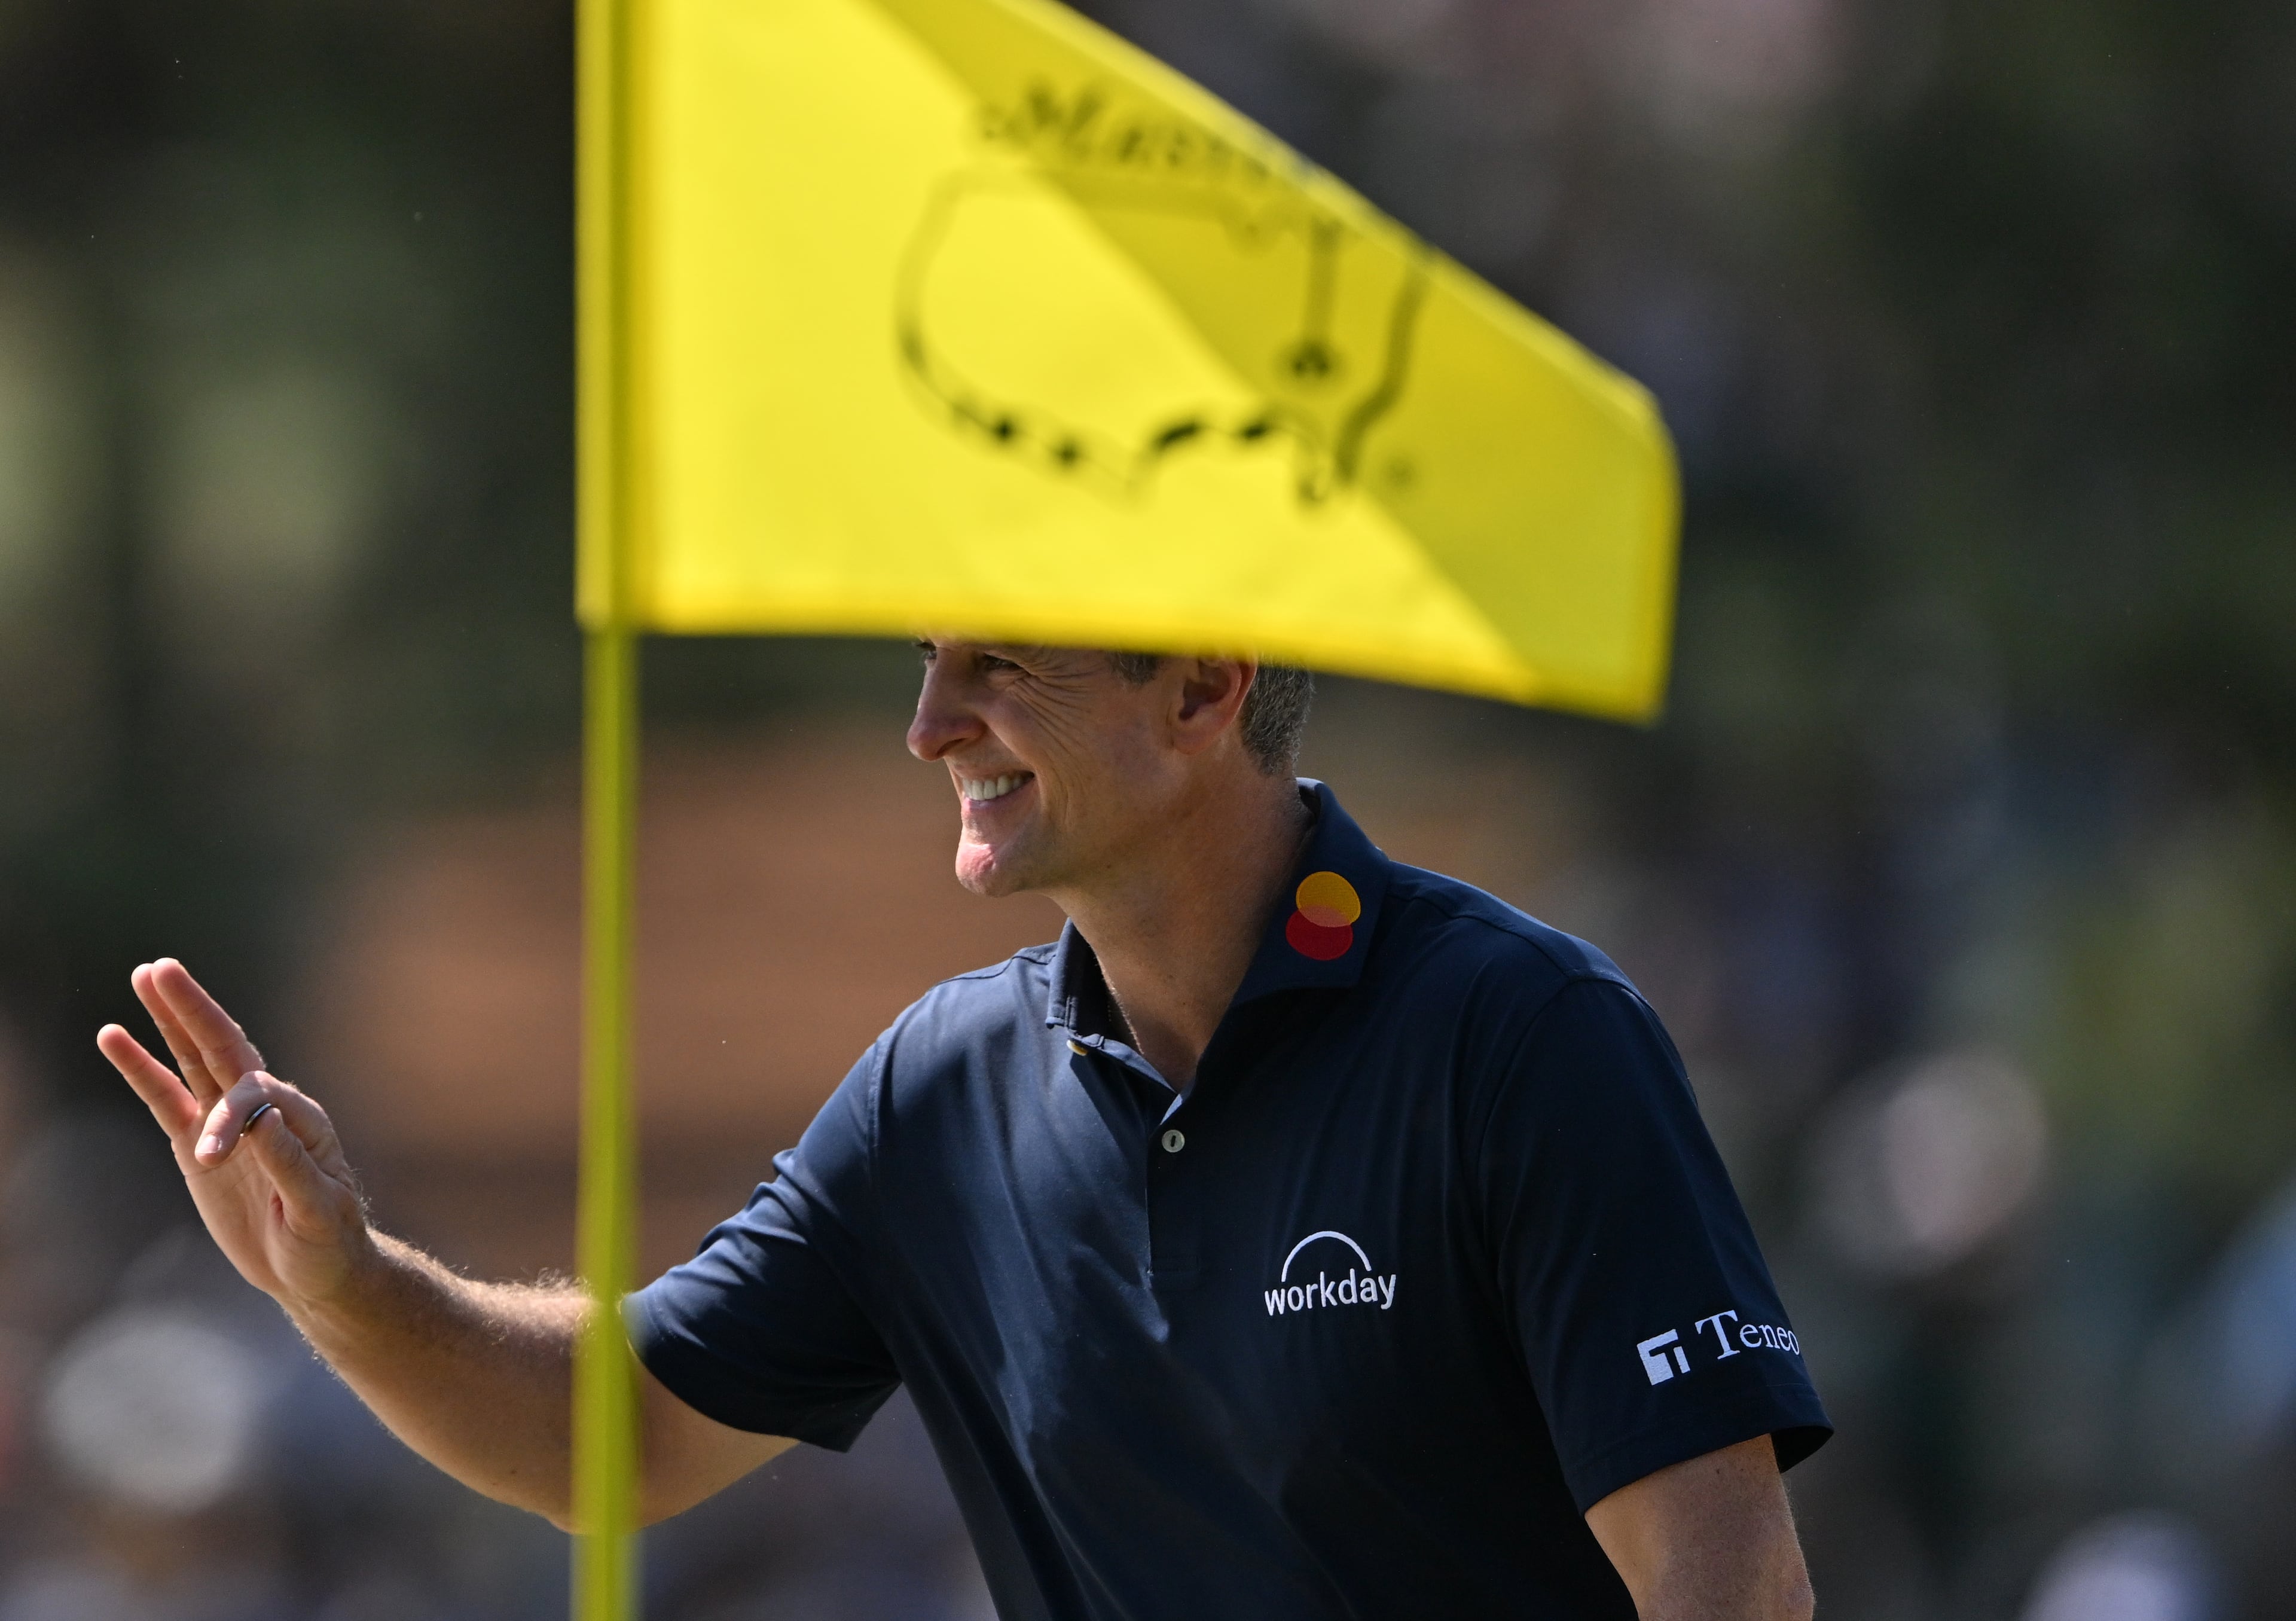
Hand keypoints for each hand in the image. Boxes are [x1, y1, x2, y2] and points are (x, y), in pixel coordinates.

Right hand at [97, 959, 371, 1312]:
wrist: (314, 1269)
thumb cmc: (327, 1238)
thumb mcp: (317, 1209)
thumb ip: (291, 1166)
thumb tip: (264, 1121)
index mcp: (299, 1118)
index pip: (256, 1094)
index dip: (232, 1117)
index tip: (213, 1158)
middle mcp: (263, 1110)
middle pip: (223, 1048)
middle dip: (194, 1010)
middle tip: (163, 968)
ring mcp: (227, 1125)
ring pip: (194, 1061)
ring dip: (170, 1020)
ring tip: (144, 976)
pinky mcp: (197, 1145)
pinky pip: (166, 1098)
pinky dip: (142, 1068)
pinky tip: (116, 1036)